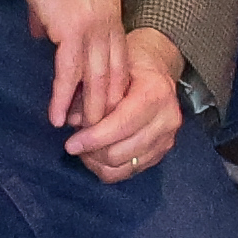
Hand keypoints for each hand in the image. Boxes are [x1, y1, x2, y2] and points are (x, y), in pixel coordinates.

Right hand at [5, 0, 136, 136]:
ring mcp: (93, 24)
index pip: (119, 54)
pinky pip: (69, 72)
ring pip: (98, 78)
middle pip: (115, 72)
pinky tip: (57, 117)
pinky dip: (63, 98)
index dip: (112, 83)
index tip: (103, 105)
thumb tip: (43, 34)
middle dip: (106, 105)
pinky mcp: (71, 28)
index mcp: (110, 6)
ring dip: (89, 110)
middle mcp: (109, 18)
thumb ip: (53, 16)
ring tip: (82, 135)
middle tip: (97, 131)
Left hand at [69, 31, 189, 182]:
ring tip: (84, 148)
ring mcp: (167, 139)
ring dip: (98, 162)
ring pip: (124, 167)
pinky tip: (96, 155)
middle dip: (93, 151)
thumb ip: (92, 92)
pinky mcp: (162, 153)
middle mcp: (167, 119)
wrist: (155, 71)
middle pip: (121, 151)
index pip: (122, 124)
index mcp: (156, 92)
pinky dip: (108, 169)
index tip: (70, 144)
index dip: (94, 138)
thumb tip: (72, 122)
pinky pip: (129, 172)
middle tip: (74, 143)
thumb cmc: (130, 65)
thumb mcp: (111, 67)